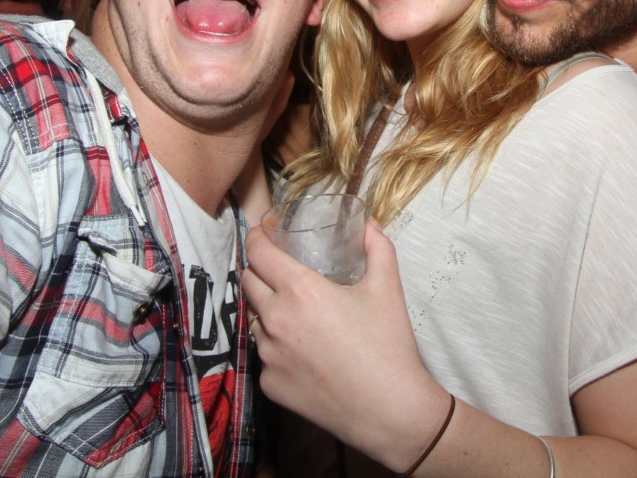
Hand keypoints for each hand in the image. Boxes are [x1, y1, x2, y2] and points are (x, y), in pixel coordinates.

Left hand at [241, 219, 447, 470]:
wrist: (388, 411)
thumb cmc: (388, 347)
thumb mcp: (387, 289)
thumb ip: (377, 248)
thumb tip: (369, 225)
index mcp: (300, 291)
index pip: (258, 253)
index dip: (257, 239)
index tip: (262, 235)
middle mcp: (276, 320)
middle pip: (248, 282)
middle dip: (259, 271)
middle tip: (279, 271)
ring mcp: (268, 355)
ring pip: (256, 321)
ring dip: (269, 312)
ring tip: (296, 316)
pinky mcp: (269, 384)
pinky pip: (266, 356)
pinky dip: (279, 349)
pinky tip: (305, 354)